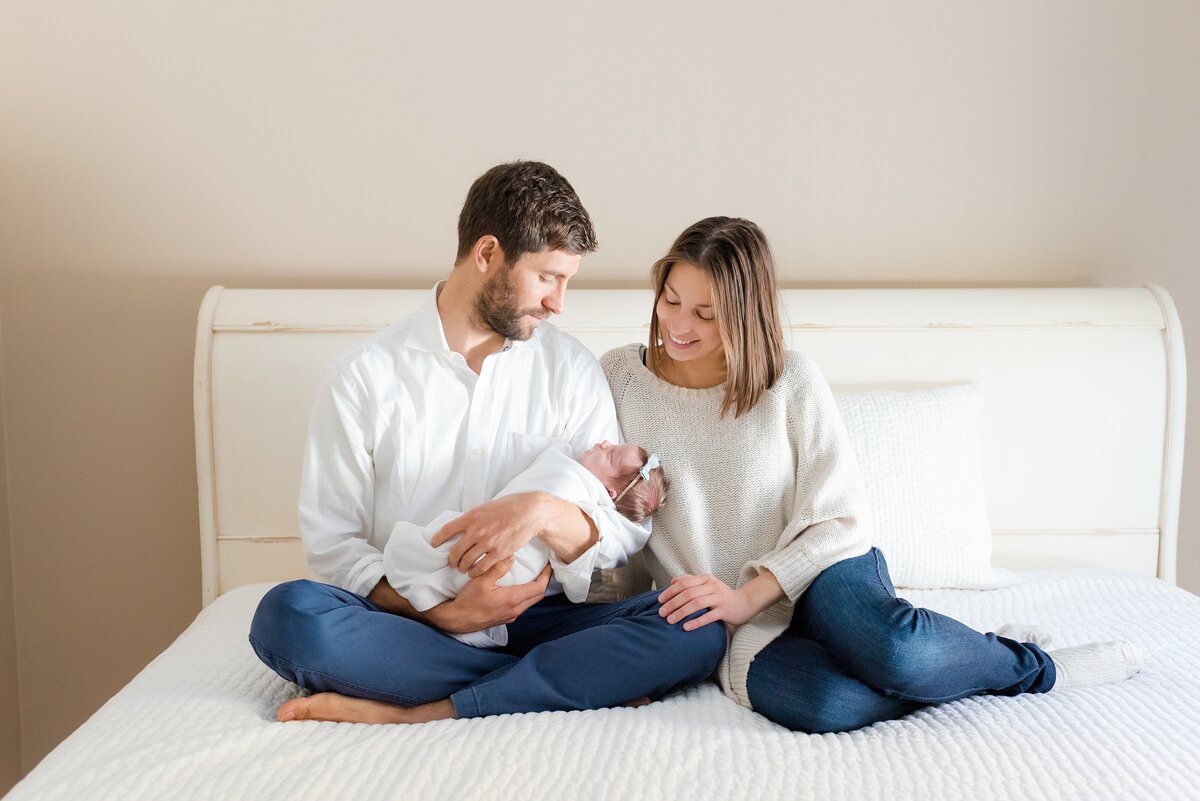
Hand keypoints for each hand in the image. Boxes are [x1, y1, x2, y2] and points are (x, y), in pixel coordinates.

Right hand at [425, 562, 550, 632]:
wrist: (457, 620)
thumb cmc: (468, 601)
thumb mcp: (481, 581)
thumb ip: (497, 568)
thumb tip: (511, 556)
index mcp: (512, 600)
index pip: (538, 588)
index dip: (546, 576)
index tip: (548, 565)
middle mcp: (515, 610)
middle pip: (537, 596)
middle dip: (543, 582)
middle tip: (544, 569)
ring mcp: (510, 616)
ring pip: (530, 602)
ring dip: (534, 590)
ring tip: (533, 576)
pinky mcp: (505, 618)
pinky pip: (522, 606)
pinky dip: (525, 596)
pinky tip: (519, 588)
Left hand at [431, 493, 543, 576]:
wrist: (530, 512)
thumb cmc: (510, 506)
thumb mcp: (486, 507)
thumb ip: (474, 517)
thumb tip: (464, 524)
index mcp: (471, 517)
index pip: (447, 530)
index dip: (437, 539)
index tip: (434, 544)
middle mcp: (476, 531)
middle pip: (455, 552)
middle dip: (451, 560)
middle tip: (452, 563)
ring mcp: (487, 543)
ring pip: (466, 562)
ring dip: (462, 567)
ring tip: (463, 568)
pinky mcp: (499, 553)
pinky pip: (481, 568)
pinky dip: (475, 572)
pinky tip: (474, 572)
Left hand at [657, 574, 759, 630]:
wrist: (744, 603)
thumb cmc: (722, 595)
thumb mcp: (708, 585)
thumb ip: (691, 581)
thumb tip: (673, 581)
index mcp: (706, 579)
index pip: (684, 583)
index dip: (670, 592)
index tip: (659, 601)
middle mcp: (712, 586)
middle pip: (688, 593)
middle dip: (672, 603)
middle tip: (661, 613)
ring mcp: (719, 598)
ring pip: (696, 603)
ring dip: (681, 612)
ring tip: (670, 620)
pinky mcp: (724, 611)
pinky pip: (708, 616)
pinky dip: (696, 621)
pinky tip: (686, 627)